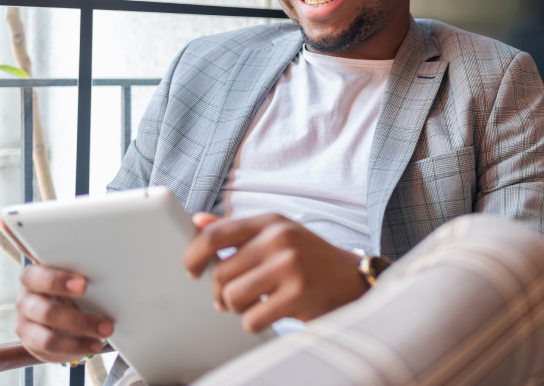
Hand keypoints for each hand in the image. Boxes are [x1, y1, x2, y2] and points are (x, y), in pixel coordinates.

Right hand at [15, 265, 113, 362]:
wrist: (53, 313)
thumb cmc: (65, 290)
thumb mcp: (69, 279)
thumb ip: (77, 278)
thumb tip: (108, 281)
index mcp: (32, 278)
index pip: (36, 277)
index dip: (59, 281)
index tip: (84, 285)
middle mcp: (25, 301)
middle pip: (46, 312)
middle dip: (79, 320)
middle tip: (106, 323)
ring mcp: (25, 325)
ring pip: (48, 338)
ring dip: (80, 341)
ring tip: (104, 336)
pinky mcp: (31, 344)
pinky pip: (52, 351)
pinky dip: (76, 348)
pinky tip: (92, 345)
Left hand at [184, 213, 368, 332]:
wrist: (351, 280)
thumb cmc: (308, 258)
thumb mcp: (276, 234)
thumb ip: (237, 231)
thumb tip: (197, 221)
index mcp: (270, 222)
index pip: (215, 235)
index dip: (193, 255)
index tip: (191, 270)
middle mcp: (279, 239)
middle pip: (221, 273)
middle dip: (220, 292)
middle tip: (229, 298)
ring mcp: (289, 266)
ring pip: (233, 297)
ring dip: (236, 308)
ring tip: (252, 304)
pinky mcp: (297, 295)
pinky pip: (252, 318)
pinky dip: (254, 322)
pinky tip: (269, 313)